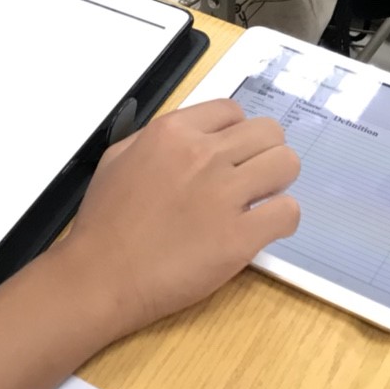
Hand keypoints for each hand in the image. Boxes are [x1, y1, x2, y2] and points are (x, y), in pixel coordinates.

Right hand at [54, 99, 300, 337]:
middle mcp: (203, 155)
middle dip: (264, 152)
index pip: (232, 111)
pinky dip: (281, 219)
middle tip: (252, 176)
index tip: (231, 154)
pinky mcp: (239, 237)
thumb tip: (192, 138)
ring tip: (260, 200)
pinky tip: (261, 228)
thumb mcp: (118, 158)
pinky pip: (288, 212)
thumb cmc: (104, 223)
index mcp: (173, 132)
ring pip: (286, 164)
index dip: (236, 133)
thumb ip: (157, 139)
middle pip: (268, 132)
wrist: (101, 277)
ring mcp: (224, 195)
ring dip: (278, 181)